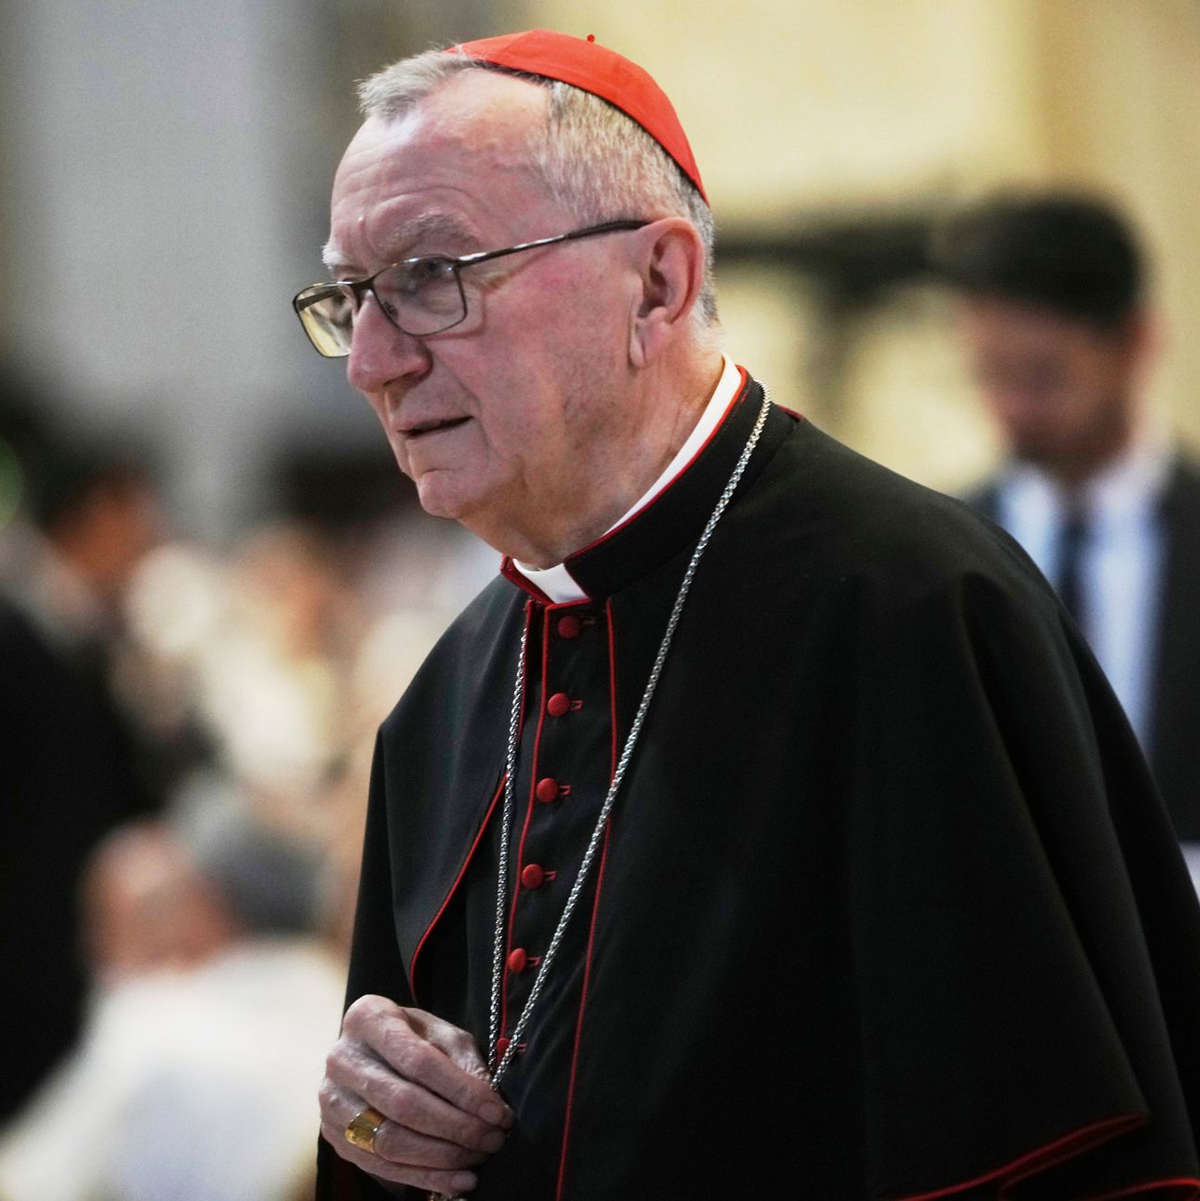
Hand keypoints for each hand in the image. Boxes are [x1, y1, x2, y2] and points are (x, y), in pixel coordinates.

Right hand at [320, 995, 513, 1194]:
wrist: (368, 1050)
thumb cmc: (412, 1037)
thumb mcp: (441, 1033)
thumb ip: (464, 1062)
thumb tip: (488, 1104)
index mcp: (369, 1018)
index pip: (419, 1061)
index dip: (461, 1090)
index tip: (496, 1111)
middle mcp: (342, 1059)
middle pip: (404, 1104)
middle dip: (456, 1127)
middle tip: (493, 1139)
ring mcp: (333, 1100)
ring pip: (390, 1140)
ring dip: (442, 1156)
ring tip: (478, 1159)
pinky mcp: (333, 1136)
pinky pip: (381, 1166)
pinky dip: (424, 1178)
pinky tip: (457, 1181)